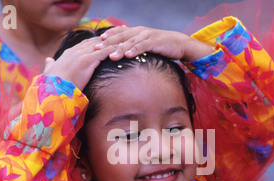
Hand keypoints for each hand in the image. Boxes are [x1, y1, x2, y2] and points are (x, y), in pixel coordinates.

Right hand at [43, 37, 117, 90]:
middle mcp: (75, 51)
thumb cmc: (51, 85)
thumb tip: (48, 60)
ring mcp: (81, 54)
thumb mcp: (50, 72)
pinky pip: (104, 52)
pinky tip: (123, 51)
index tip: (104, 40)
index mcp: (68, 53)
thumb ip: (50, 65)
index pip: (85, 43)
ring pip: (101, 45)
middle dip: (107, 39)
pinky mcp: (88, 61)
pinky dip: (114, 50)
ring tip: (124, 41)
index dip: (96, 42)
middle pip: (95, 41)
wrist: (53, 91)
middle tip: (119, 37)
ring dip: (113, 42)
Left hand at [94, 26, 214, 61]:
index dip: (106, 38)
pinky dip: (135, 50)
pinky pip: (142, 46)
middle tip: (96, 49)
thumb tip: (121, 54)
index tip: (94, 44)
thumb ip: (133, 47)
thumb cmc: (160, 47)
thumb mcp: (144, 46)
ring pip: (130, 42)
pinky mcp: (154, 42)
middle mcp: (139, 32)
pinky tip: (128, 55)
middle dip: (108, 43)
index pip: (117, 33)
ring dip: (119, 48)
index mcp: (135, 32)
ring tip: (110, 56)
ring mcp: (146, 36)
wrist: (179, 43)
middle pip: (120, 37)